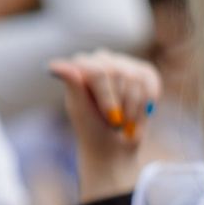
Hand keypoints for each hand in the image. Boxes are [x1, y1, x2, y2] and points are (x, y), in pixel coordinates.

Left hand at [49, 50, 158, 199]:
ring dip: (134, 108)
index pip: (98, 72)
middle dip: (121, 105)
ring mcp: (123, 63)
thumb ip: (71, 84)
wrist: (114, 146)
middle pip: (119, 73)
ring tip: (126, 121)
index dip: (108, 98)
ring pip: (136, 79)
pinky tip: (141, 112)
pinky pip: (151, 80)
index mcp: (82, 64)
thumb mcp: (79, 109)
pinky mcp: (143, 72)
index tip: (111, 120)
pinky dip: (148, 102)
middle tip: (117, 123)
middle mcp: (101, 59)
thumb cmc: (92, 127)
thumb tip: (52, 65)